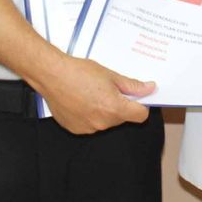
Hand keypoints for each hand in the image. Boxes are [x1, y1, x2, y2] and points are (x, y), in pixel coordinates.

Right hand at [37, 54, 154, 134]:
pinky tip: (81, 101)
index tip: (136, 97)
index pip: (140, 116)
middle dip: (120, 105)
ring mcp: (89, 128)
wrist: (52, 75)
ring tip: (91, 93)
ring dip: (104, 111)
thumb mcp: (110, 75)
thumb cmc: (79, 72)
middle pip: (122, 118)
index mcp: (115, 108)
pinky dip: (89, 115)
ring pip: (106, 122)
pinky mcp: (76, 129)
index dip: (141, 105)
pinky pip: (91, 124)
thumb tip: (149, 88)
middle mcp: (103, 122)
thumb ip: (132, 85)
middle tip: (108, 89)